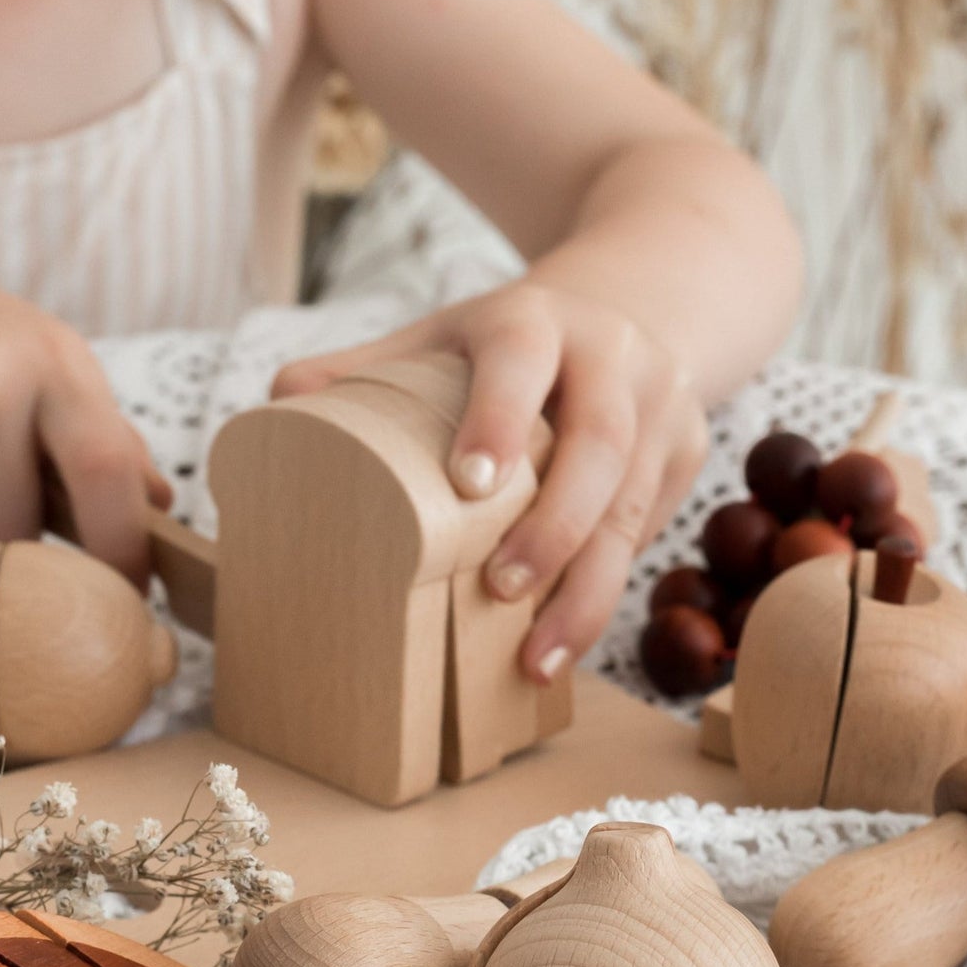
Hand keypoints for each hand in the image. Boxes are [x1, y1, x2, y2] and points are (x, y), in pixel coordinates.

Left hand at [272, 281, 708, 680]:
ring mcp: (662, 403)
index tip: (469, 486)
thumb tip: (278, 406)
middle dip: (554, 527)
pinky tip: (568, 636)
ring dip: (590, 588)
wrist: (629, 307)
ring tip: (538, 659)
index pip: (521, 359)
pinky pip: (651, 528)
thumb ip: (366, 368)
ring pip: (636, 503)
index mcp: (534, 318)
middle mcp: (611, 354)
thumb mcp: (443, 335)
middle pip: (601, 444)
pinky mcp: (688, 450)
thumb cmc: (510, 343)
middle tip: (500, 592)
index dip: (498, 418)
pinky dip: (608, 584)